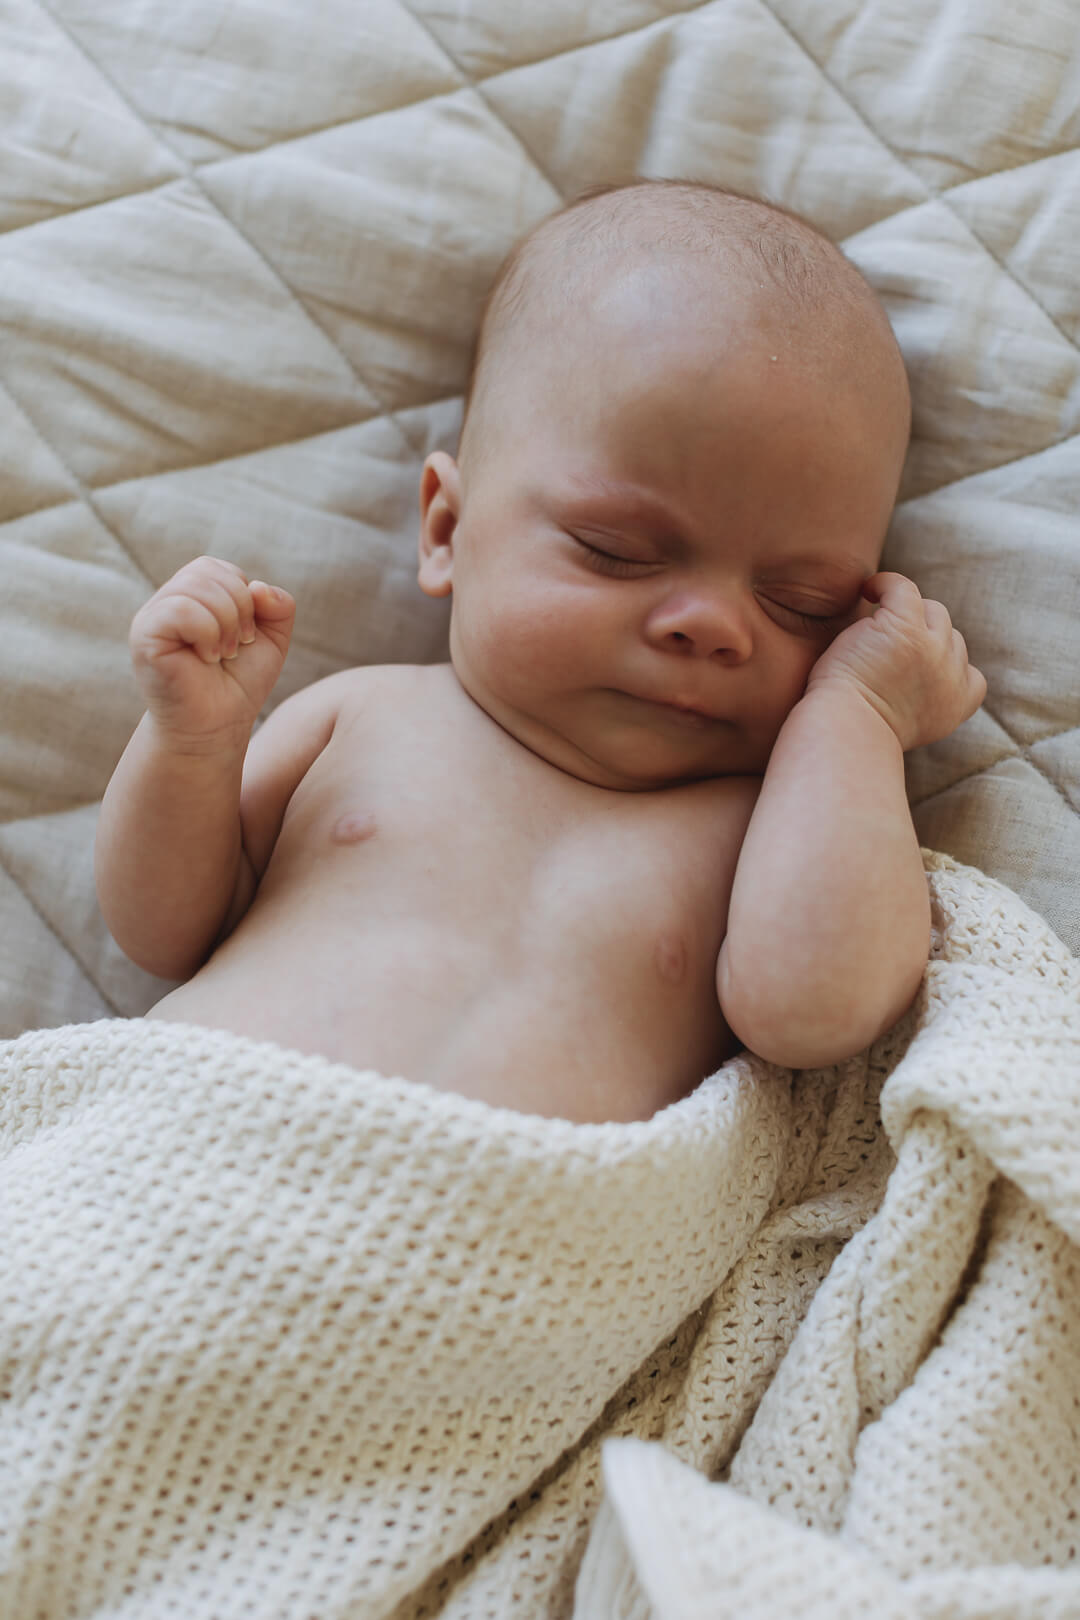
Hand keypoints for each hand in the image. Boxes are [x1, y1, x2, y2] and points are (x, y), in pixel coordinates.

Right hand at [130, 556, 294, 746]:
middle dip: (238, 610)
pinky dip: (206, 634)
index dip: (245, 598)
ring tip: (221, 656)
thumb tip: (259, 586)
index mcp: (192, 595)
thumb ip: (279, 605)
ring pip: (195, 587)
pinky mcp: (143, 635)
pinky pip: (181, 609)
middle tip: (235, 649)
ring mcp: (151, 616)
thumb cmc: (238, 683)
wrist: (217, 726)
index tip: (246, 637)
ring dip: (225, 624)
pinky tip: (205, 658)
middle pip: (208, 572)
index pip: (220, 569)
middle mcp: (167, 600)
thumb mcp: (272, 639)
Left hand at [804, 571, 986, 750]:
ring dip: (906, 611)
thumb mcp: (907, 725)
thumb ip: (922, 701)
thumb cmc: (857, 731)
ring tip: (874, 619)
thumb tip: (910, 679)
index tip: (914, 666)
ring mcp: (932, 649)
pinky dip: (886, 584)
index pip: (969, 672)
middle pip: (949, 636)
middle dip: (921, 636)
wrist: (846, 731)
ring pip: (933, 611)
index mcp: (957, 704)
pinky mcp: (906, 629)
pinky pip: (903, 589)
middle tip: (883, 645)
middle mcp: (951, 675)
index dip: (943, 662)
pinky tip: (868, 590)